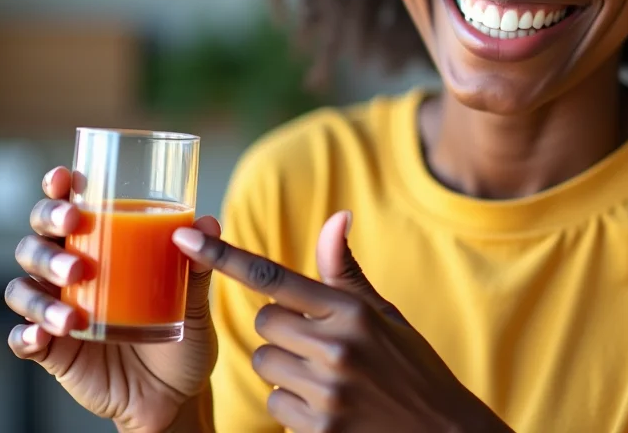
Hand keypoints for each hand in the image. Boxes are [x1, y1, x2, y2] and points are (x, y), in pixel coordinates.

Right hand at [4, 167, 218, 432]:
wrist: (175, 395)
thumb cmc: (181, 336)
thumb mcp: (194, 301)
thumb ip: (198, 266)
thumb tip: (205, 224)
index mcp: (98, 248)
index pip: (67, 209)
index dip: (56, 189)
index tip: (63, 177)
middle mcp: (69, 274)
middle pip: (35, 240)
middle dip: (47, 229)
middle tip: (74, 227)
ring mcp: (56, 311)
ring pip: (23, 288)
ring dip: (40, 293)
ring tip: (73, 312)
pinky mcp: (51, 351)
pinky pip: (22, 339)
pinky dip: (26, 335)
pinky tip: (43, 336)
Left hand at [172, 211, 512, 432]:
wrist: (443, 432)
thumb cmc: (412, 368)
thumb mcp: (385, 316)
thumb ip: (345, 273)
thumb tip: (336, 216)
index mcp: (351, 310)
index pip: (272, 275)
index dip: (223, 256)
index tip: (184, 240)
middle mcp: (337, 345)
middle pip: (262, 323)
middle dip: (281, 332)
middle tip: (317, 345)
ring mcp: (328, 389)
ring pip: (263, 364)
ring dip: (284, 370)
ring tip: (325, 379)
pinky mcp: (320, 427)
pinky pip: (275, 404)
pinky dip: (292, 406)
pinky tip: (326, 407)